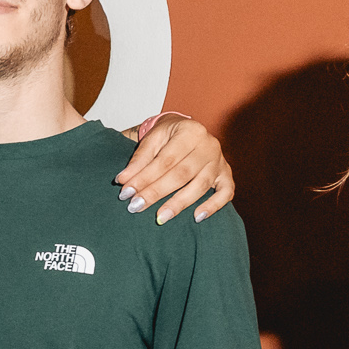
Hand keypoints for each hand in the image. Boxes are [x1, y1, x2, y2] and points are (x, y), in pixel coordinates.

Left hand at [116, 116, 234, 222]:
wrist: (187, 130)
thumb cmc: (168, 136)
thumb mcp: (152, 140)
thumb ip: (138, 160)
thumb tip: (123, 181)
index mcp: (190, 131)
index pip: (165, 159)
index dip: (144, 177)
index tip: (126, 192)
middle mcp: (209, 145)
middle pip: (182, 173)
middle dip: (157, 192)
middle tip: (137, 206)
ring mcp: (220, 161)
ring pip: (201, 185)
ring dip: (179, 203)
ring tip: (160, 217)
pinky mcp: (226, 175)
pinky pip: (226, 192)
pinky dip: (213, 206)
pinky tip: (197, 218)